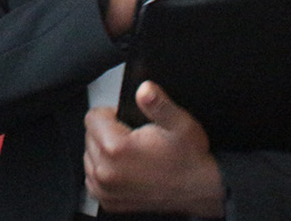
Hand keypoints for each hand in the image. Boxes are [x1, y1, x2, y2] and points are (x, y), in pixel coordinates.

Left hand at [84, 82, 224, 216]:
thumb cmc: (189, 158)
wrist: (200, 190)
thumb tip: (144, 89)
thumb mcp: (179, 123)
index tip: (128, 123)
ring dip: (105, 153)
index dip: (112, 115)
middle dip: (108, 133)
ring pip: (90, 156)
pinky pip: (93, 177)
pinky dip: (106, 171)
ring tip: (132, 155)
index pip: (93, 117)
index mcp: (117, 149)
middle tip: (135, 139)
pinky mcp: (108, 201)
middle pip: (90, 136)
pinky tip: (126, 169)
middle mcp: (106, 172)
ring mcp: (105, 189)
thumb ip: (158, 104)